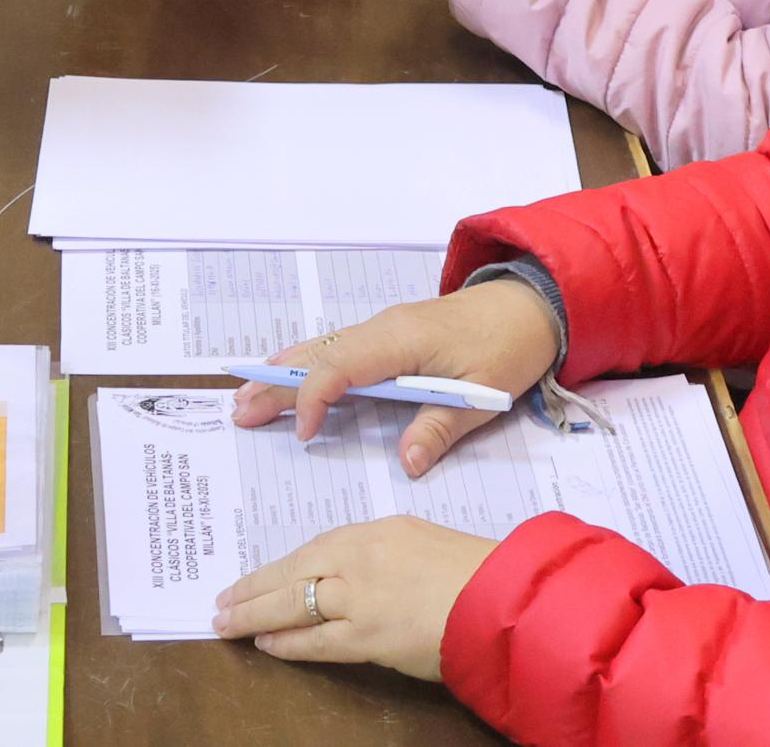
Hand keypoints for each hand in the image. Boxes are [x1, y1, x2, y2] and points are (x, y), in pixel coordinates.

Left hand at [212, 516, 496, 679]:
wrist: (501, 598)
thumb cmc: (472, 572)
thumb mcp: (421, 543)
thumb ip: (384, 555)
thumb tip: (354, 576)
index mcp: (375, 532)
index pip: (314, 549)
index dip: (280, 567)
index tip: (255, 576)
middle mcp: (361, 558)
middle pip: (293, 572)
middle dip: (253, 587)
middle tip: (222, 600)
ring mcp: (361, 597)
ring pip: (294, 603)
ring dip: (255, 614)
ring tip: (228, 623)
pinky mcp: (369, 636)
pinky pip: (316, 640)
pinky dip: (288, 642)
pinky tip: (266, 643)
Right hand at [228, 277, 561, 473]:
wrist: (530, 305)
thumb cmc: (507, 346)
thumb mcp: (483, 395)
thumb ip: (441, 428)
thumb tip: (407, 464)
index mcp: (400, 339)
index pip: (340, 366)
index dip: (316, 399)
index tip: (305, 436)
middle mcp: (382, 329)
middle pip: (317, 354)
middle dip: (276, 381)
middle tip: (239, 411)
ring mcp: (384, 330)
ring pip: (323, 348)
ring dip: (285, 371)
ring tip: (247, 396)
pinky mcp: (391, 336)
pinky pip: (338, 348)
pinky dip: (307, 364)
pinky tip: (289, 375)